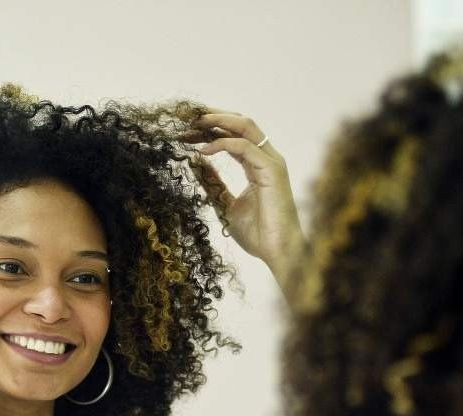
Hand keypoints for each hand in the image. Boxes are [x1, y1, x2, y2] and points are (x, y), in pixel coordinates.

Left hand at [191, 110, 304, 275]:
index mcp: (257, 165)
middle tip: (188, 117)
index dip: (210, 130)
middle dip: (214, 116)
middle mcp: (266, 158)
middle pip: (240, 123)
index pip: (233, 136)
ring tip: (194, 124)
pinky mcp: (272, 170)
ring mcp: (271, 162)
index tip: (185, 132)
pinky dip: (223, 143)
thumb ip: (214, 184)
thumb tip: (197, 164)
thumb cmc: (258, 234)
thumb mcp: (226, 204)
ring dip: (218, 121)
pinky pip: (246, 146)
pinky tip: (204, 151)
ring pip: (245, 126)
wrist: (277, 251)